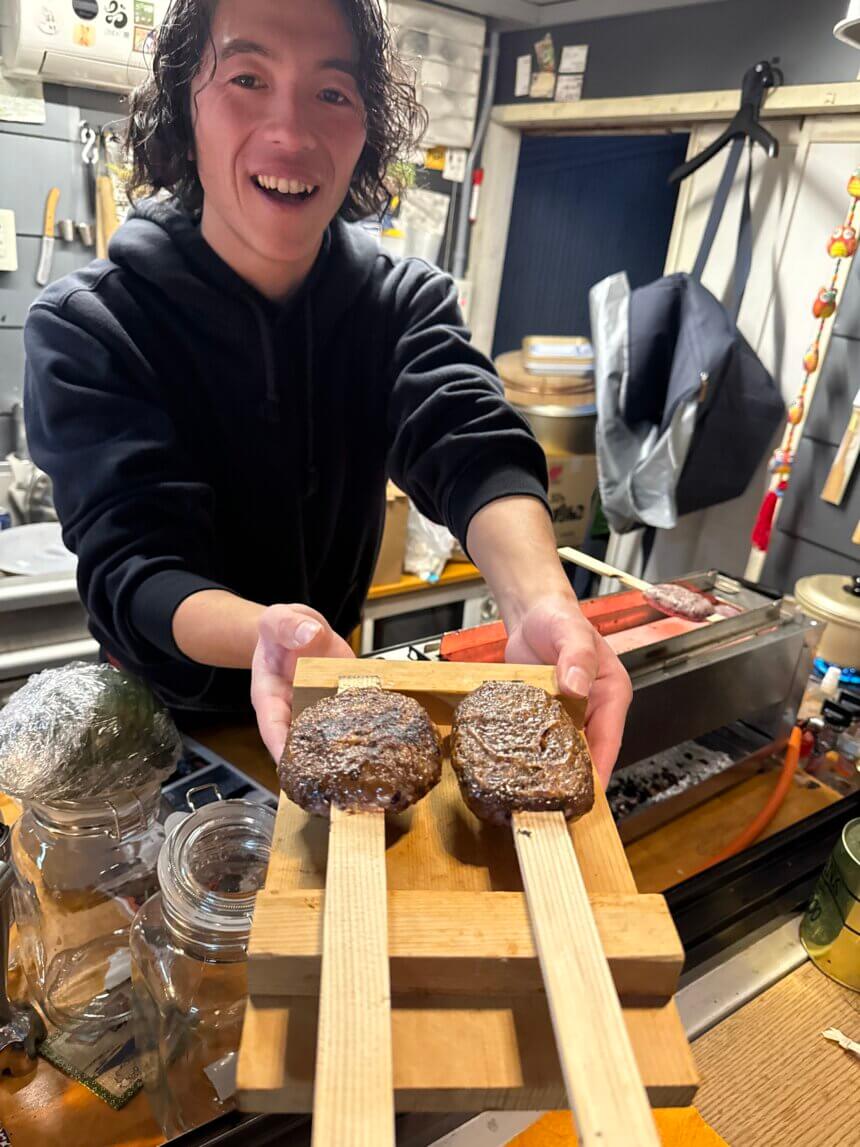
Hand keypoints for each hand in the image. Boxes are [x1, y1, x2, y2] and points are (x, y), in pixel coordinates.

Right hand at [251, 604, 354, 761]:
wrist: (298, 628)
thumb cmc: (279, 631)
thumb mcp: (276, 620)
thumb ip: (287, 626)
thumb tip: (308, 634)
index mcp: (270, 696)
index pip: (272, 726)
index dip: (279, 747)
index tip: (289, 766)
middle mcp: (296, 708)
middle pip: (303, 740)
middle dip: (316, 759)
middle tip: (332, 773)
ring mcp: (321, 706)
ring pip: (332, 733)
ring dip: (346, 745)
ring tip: (362, 758)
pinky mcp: (343, 700)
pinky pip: (354, 712)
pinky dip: (367, 720)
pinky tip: (383, 728)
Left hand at [504, 594, 631, 785]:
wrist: (533, 613)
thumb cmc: (559, 619)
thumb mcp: (570, 633)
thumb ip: (576, 656)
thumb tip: (577, 685)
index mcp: (612, 693)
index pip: (610, 739)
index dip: (600, 768)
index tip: (586, 795)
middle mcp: (594, 708)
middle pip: (588, 751)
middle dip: (575, 777)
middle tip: (554, 803)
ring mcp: (569, 714)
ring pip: (564, 750)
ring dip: (552, 769)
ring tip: (535, 795)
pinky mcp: (546, 714)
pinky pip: (542, 739)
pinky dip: (533, 754)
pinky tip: (517, 769)